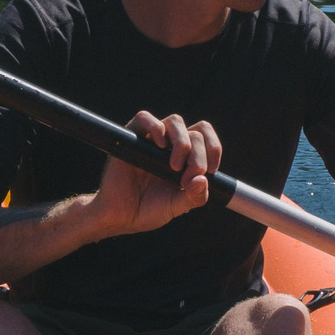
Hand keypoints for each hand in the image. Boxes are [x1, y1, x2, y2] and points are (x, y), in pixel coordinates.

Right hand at [88, 112, 221, 236]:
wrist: (120, 216)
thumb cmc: (149, 209)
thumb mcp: (177, 206)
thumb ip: (194, 196)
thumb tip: (203, 180)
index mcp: (186, 156)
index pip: (205, 137)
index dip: (213, 150)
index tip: (210, 172)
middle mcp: (171, 144)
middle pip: (195, 132)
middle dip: (198, 156)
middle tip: (186, 179)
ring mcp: (152, 140)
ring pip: (175, 121)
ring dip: (182, 143)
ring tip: (174, 167)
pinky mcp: (132, 138)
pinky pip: (145, 119)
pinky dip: (156, 127)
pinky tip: (160, 146)